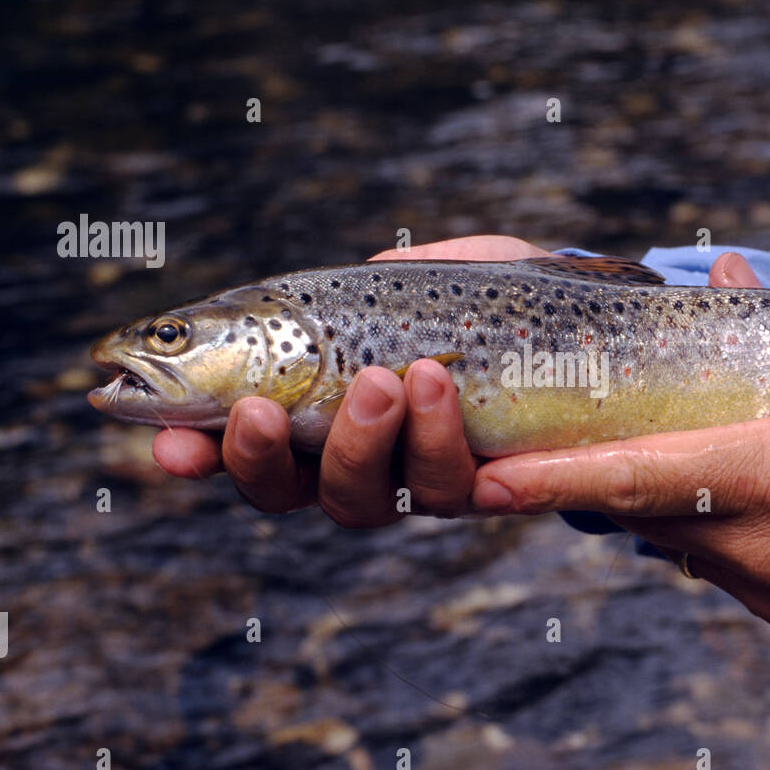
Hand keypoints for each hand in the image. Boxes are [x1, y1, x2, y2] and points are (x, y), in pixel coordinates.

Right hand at [152, 236, 555, 525]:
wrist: (608, 347)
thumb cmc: (512, 304)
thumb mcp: (452, 273)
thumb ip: (396, 275)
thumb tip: (369, 276)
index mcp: (329, 405)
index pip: (249, 436)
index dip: (200, 445)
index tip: (161, 438)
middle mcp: (365, 453)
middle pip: (284, 488)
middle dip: (258, 457)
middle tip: (262, 409)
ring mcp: (421, 476)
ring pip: (361, 497)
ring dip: (361, 441)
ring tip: (391, 378)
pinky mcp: (486, 489)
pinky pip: (454, 491)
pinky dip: (441, 448)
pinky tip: (444, 400)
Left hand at [468, 252, 769, 706]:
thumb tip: (721, 275)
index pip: (636, 477)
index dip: (551, 479)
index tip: (487, 479)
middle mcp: (756, 543)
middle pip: (636, 510)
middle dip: (593, 478)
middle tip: (558, 442)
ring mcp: (764, 592)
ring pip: (670, 540)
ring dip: (655, 500)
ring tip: (673, 454)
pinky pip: (713, 568)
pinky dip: (705, 531)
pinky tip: (739, 501)